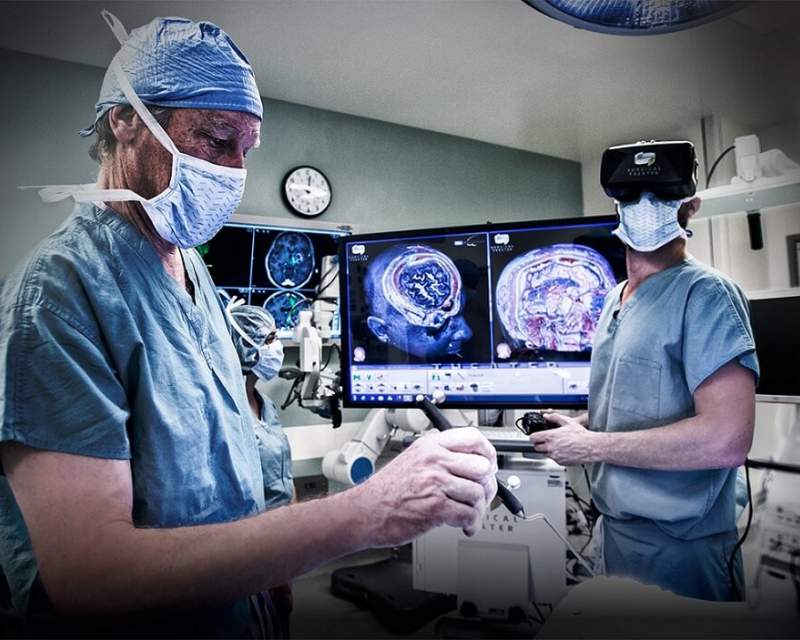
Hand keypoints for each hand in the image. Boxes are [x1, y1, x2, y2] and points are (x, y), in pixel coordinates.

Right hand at [352, 427, 497, 546]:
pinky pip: (469, 514)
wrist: (365, 511)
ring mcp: (435, 482)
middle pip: (482, 467)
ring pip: (478, 493)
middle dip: (486, 485)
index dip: (488, 452)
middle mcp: (434, 460)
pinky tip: (464, 525)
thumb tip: (474, 464)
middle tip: (480, 495)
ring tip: (469, 513)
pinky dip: (471, 523)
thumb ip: (442, 456)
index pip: (473, 438)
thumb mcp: (414, 458)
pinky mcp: (436, 507)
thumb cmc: (388, 489)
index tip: (489, 465)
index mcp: (431, 445)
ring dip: (478, 508)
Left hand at [530, 412, 600, 465]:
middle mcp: (551, 447)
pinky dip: (555, 456)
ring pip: (544, 454)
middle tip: (545, 441)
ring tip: (556, 446)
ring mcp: (555, 456)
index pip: (533, 438)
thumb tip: (547, 416)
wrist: (590, 447)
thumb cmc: (581, 435)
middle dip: (539, 444)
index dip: (534, 436)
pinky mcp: (560, 462)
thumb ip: (555, 417)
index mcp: (551, 437)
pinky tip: (562, 451)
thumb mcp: (568, 422)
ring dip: (547, 450)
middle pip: (536, 447)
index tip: (536, 436)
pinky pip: (553, 459)